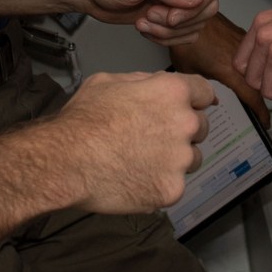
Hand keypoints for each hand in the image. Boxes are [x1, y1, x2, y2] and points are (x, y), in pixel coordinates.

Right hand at [51, 71, 215, 212]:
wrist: (66, 161)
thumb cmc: (84, 117)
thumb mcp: (109, 81)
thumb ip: (142, 82)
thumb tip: (155, 88)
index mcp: (173, 92)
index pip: (205, 92)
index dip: (196, 99)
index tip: (189, 107)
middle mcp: (185, 124)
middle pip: (200, 127)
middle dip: (183, 130)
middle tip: (155, 138)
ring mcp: (180, 160)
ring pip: (192, 158)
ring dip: (175, 159)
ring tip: (143, 162)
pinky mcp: (172, 190)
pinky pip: (174, 185)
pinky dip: (159, 184)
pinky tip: (135, 181)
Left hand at [84, 0, 220, 43]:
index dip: (196, 5)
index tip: (171, 16)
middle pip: (208, 7)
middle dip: (178, 20)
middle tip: (151, 14)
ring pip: (197, 24)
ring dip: (168, 31)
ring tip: (144, 20)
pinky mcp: (177, 14)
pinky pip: (186, 34)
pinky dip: (166, 38)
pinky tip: (146, 25)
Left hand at [169, 14, 267, 121]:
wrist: (185, 10)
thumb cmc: (184, 38)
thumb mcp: (188, 69)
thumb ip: (201, 87)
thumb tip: (209, 97)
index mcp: (229, 69)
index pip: (252, 96)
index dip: (260, 112)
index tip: (265, 122)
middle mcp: (240, 56)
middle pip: (259, 83)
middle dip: (263, 98)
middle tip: (261, 111)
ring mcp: (241, 43)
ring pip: (257, 67)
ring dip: (258, 80)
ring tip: (256, 92)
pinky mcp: (238, 33)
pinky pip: (251, 54)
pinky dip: (252, 65)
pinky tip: (244, 69)